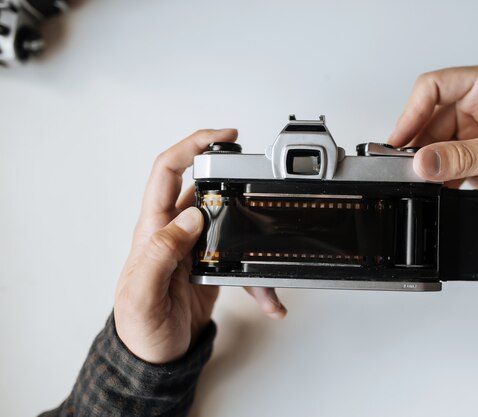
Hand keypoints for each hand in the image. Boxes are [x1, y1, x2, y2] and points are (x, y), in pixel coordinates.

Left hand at [114, 129, 286, 363]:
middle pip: (206, 189)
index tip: (223, 137)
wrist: (156, 359)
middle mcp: (174, 231)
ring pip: (229, 222)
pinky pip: (240, 258)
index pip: (168, 172)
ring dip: (252, 239)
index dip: (193, 146)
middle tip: (259, 189)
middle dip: (235, 186)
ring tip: (266, 268)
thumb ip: (160, 253)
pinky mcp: (212, 265)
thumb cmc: (140, 329)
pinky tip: (268, 297)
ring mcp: (195, 248)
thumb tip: (191, 216)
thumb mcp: (142, 295)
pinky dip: (258, 277)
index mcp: (154, 229)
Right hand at [388, 63, 477, 191]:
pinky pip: (440, 160)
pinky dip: (436, 174)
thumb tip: (422, 161)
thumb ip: (463, 158)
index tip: (401, 139)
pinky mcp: (468, 152)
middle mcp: (474, 102)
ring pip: (430, 142)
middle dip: (418, 144)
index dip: (412, 111)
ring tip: (428, 179)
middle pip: (427, 118)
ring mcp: (470, 129)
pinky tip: (440, 184)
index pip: (434, 87)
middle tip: (410, 167)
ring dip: (427, 162)